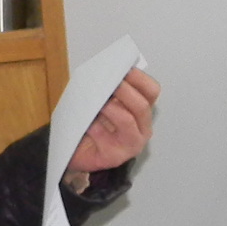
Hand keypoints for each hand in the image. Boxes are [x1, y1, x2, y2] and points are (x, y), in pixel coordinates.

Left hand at [66, 70, 159, 191]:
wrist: (75, 153)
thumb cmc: (90, 125)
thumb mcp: (103, 102)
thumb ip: (109, 89)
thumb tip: (105, 69)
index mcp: (142, 113)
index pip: (151, 91)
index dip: (138, 78)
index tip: (122, 68)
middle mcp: (141, 129)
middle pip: (141, 106)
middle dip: (124, 91)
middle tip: (108, 82)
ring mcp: (131, 145)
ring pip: (126, 120)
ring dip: (109, 107)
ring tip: (96, 102)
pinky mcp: (114, 157)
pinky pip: (104, 136)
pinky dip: (93, 125)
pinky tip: (85, 123)